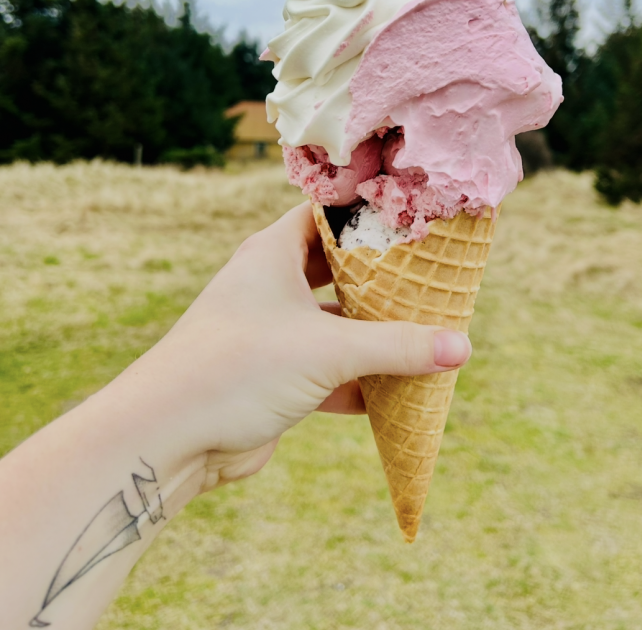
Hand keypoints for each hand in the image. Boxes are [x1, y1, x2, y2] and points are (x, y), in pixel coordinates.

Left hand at [118, 203, 471, 492]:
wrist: (170, 437)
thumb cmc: (240, 367)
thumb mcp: (328, 349)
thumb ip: (397, 346)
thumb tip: (461, 347)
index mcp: (272, 253)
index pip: (326, 215)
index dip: (368, 214)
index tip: (415, 217)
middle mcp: (269, 286)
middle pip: (336, 270)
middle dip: (381, 280)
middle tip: (431, 278)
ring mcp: (271, 333)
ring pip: (334, 324)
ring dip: (374, 334)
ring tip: (426, 334)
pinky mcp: (273, 378)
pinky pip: (328, 370)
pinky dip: (360, 380)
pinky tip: (399, 391)